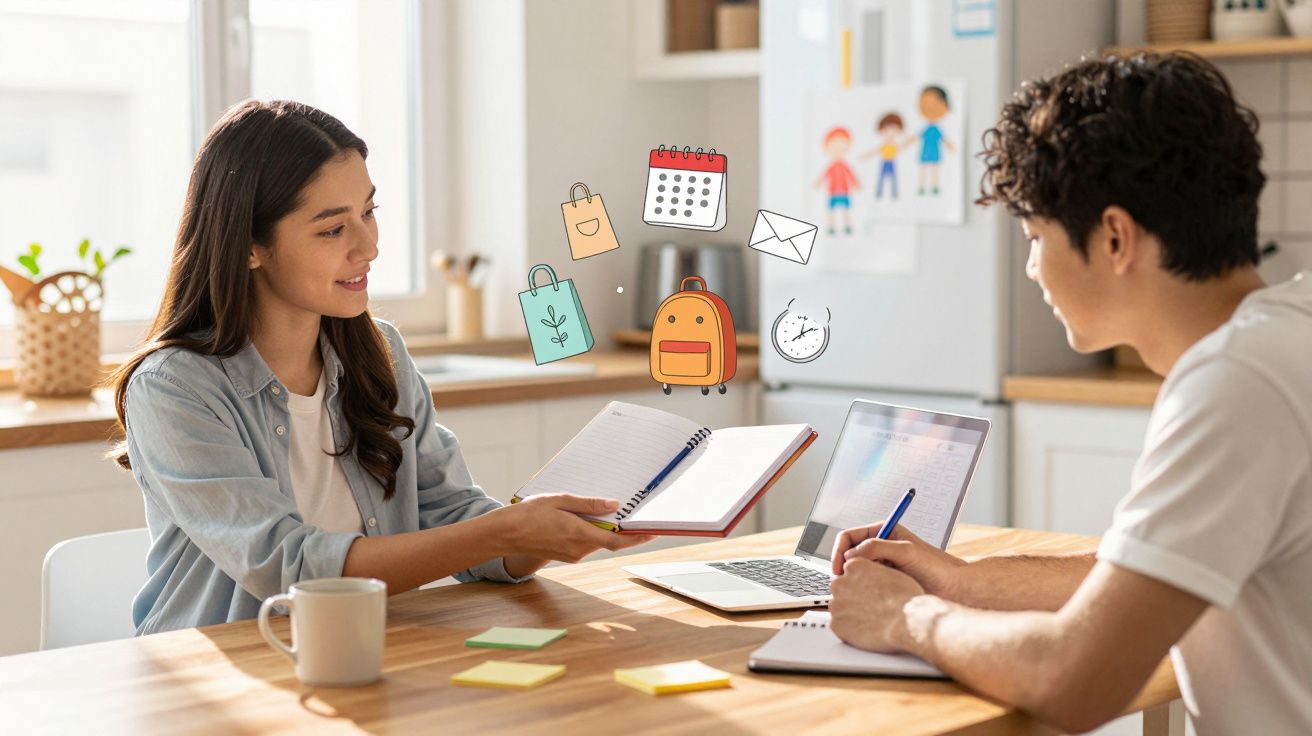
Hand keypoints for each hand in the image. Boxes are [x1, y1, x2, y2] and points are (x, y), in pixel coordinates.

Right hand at [492, 494, 655, 565]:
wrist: (506, 534)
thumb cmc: (530, 514)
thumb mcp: (560, 500)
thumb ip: (588, 505)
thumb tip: (613, 506)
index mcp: (578, 534)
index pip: (616, 541)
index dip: (637, 538)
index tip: (652, 532)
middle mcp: (578, 549)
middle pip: (609, 541)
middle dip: (622, 530)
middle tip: (634, 514)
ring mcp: (572, 555)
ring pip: (597, 542)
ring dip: (605, 530)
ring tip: (605, 511)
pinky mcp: (567, 556)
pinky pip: (586, 544)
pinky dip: (591, 533)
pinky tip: (584, 519)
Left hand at [829, 557, 923, 652]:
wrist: (907, 622)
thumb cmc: (906, 599)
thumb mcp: (891, 573)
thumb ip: (875, 573)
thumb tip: (873, 580)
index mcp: (854, 567)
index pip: (849, 572)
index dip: (860, 584)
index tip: (868, 592)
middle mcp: (841, 583)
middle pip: (841, 589)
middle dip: (852, 597)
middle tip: (869, 608)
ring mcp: (836, 604)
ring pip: (839, 608)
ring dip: (850, 613)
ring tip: (870, 620)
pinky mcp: (836, 624)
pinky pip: (838, 625)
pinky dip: (848, 630)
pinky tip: (865, 630)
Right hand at [831, 523, 964, 597]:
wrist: (954, 588)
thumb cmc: (936, 567)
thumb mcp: (906, 551)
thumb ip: (877, 547)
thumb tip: (850, 555)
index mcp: (884, 531)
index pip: (849, 536)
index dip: (839, 550)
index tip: (840, 567)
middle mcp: (880, 546)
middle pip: (848, 553)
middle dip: (842, 566)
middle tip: (842, 582)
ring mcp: (882, 564)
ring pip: (855, 570)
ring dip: (852, 579)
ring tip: (858, 590)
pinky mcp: (885, 581)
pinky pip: (865, 583)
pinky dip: (862, 589)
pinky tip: (869, 597)